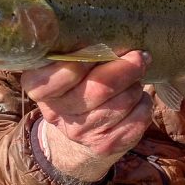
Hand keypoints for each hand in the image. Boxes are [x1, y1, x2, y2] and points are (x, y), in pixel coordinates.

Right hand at [20, 50, 152, 181]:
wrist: (79, 128)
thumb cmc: (76, 84)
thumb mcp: (65, 65)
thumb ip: (78, 51)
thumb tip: (112, 39)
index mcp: (40, 88)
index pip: (61, 74)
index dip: (86, 59)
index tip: (105, 45)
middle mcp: (58, 113)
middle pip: (101, 88)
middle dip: (127, 68)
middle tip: (138, 55)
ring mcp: (81, 134)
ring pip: (124, 101)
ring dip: (136, 85)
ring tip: (134, 79)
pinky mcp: (106, 145)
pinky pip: (138, 117)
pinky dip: (144, 103)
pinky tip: (138, 98)